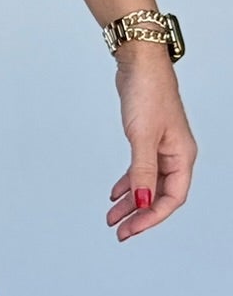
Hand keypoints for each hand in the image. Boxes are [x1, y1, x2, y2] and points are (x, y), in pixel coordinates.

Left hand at [106, 44, 194, 240]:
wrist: (139, 64)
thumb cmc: (148, 93)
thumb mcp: (143, 137)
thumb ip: (142, 171)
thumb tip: (140, 201)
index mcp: (182, 156)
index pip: (171, 198)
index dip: (152, 216)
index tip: (132, 229)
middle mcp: (174, 155)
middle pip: (159, 195)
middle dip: (139, 215)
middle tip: (120, 231)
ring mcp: (161, 147)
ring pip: (147, 184)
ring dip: (130, 202)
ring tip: (112, 218)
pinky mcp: (147, 139)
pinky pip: (139, 170)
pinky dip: (128, 183)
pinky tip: (116, 194)